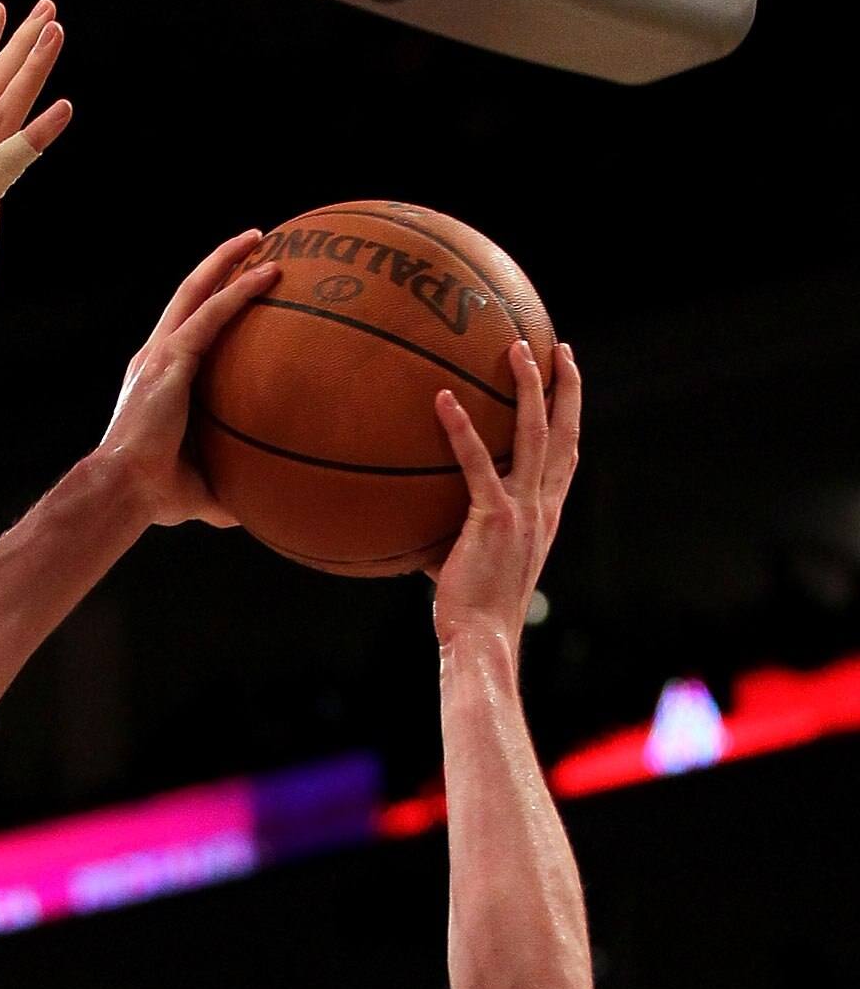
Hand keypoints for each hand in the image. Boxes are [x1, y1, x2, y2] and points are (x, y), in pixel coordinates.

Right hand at [96, 236, 279, 525]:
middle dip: (219, 264)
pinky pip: (212, 314)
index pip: (185, 328)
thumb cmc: (154, 495)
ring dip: (228, 260)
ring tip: (261, 239)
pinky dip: (240, 291)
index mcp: (156, 379)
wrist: (123, 490)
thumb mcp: (201, 487)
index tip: (236, 285)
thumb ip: (228, 487)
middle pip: (188, 294)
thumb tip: (260, 505)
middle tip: (253, 243)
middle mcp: (154, 357)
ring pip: (197, 290)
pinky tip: (269, 273)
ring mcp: (159, 354)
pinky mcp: (169, 359)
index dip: (209, 301)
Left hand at [429, 338, 581, 647]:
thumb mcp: (475, 564)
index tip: (568, 383)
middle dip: (565, 387)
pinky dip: (462, 430)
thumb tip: (418, 519)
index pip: (568, 458)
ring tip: (514, 348)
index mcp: (545, 517)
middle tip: (557, 348)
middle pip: (564, 434)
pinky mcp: (493, 520)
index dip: (571, 417)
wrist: (481, 640)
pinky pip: (478, 464)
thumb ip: (458, 533)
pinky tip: (443, 400)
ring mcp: (522, 512)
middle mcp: (542, 509)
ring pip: (534, 435)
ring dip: (528, 388)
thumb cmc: (473, 613)